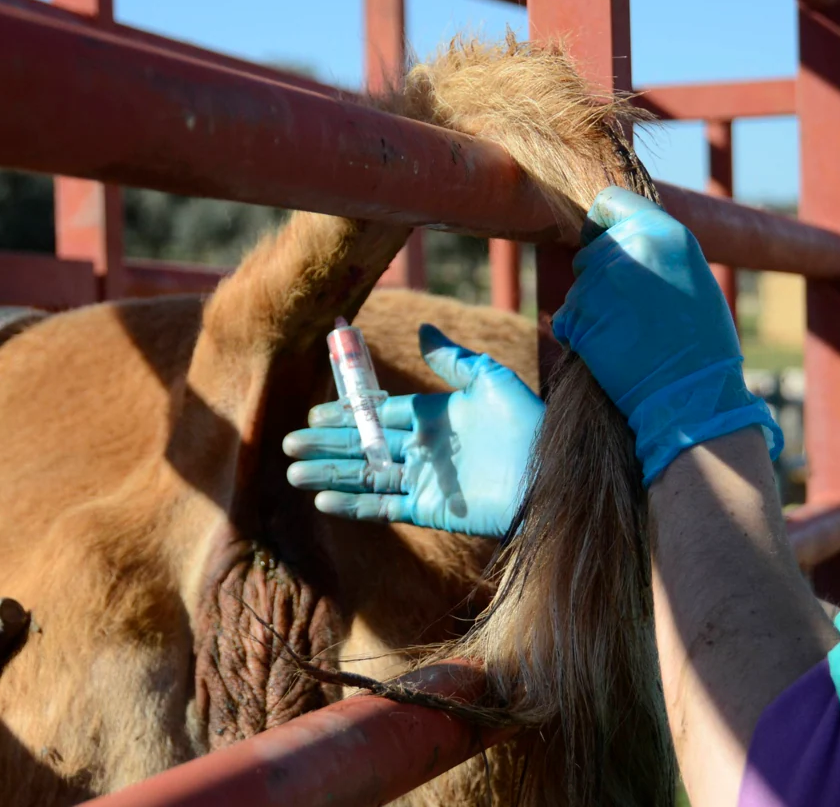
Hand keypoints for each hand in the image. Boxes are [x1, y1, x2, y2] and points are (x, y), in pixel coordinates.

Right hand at [282, 324, 543, 537]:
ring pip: (365, 475)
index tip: (313, 411)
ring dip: (329, 473)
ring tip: (292, 473)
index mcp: (434, 416)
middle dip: (326, 443)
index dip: (346, 413)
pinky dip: (353, 503)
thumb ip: (451, 359)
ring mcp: (424, 481)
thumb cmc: (527, 424)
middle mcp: (423, 449)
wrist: (551, 475)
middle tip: (288, 443)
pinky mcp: (429, 509)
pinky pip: (383, 506)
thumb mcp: (489, 380)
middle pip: (364, 445)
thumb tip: (422, 329)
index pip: (379, 413)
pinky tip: (323, 499)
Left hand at [553, 186, 781, 484]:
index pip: (608, 203)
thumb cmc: (701, 343)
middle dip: (601, 278)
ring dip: (591, 309)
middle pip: (590, 252)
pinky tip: (610, 351)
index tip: (603, 242)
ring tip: (628, 335)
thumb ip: (655, 249)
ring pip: (577, 289)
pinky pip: (567, 320)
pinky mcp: (580, 320)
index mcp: (663, 233)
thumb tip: (619, 235)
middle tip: (631, 311)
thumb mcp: (692, 276)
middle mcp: (629, 251)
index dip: (601, 225)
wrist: (692, 395)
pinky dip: (580, 335)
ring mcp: (600, 286)